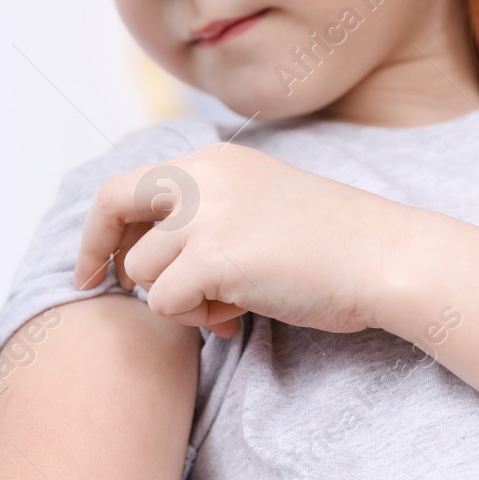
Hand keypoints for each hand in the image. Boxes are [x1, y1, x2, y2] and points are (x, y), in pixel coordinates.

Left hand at [73, 144, 409, 338]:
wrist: (387, 258)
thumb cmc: (331, 247)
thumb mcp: (256, 209)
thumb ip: (202, 221)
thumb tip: (139, 265)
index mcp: (212, 161)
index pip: (126, 184)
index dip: (98, 228)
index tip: (91, 265)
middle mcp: (202, 177)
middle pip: (112, 210)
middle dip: (99, 255)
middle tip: (100, 286)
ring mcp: (207, 215)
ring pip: (142, 272)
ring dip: (174, 299)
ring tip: (225, 302)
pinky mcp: (215, 257)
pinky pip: (167, 303)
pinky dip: (196, 318)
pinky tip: (238, 313)